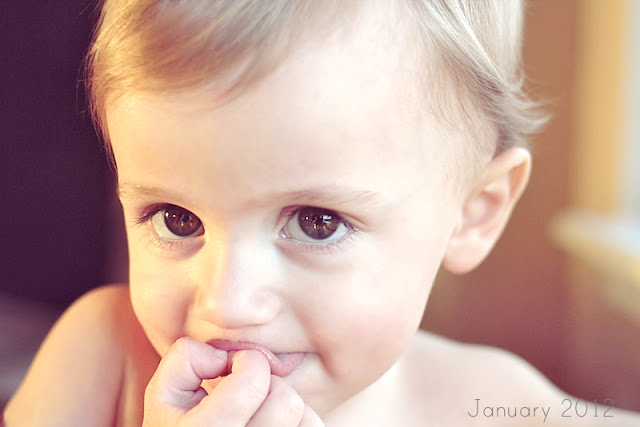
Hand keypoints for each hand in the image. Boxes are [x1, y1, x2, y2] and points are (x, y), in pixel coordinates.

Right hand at [143, 337, 322, 426]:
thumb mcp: (164, 396)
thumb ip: (186, 358)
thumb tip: (223, 357)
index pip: (253, 378)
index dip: (247, 361)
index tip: (233, 370)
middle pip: (285, 400)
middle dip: (269, 386)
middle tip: (249, 395)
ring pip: (304, 418)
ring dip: (285, 408)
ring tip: (260, 414)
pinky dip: (299, 424)